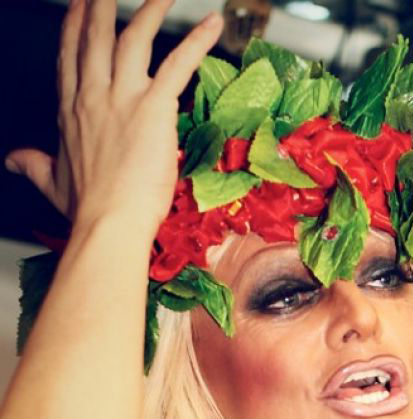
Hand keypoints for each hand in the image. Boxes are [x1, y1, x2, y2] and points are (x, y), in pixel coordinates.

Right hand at [4, 0, 222, 239]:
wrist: (109, 222)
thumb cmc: (87, 210)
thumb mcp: (52, 182)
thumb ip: (33, 164)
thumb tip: (13, 161)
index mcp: (72, 111)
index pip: (71, 57)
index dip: (75, 27)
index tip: (79, 6)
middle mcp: (93, 96)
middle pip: (96, 36)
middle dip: (101, 5)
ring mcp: (123, 98)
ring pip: (134, 37)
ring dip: (151, 9)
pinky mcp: (154, 107)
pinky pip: (178, 64)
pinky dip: (197, 42)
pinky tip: (212, 23)